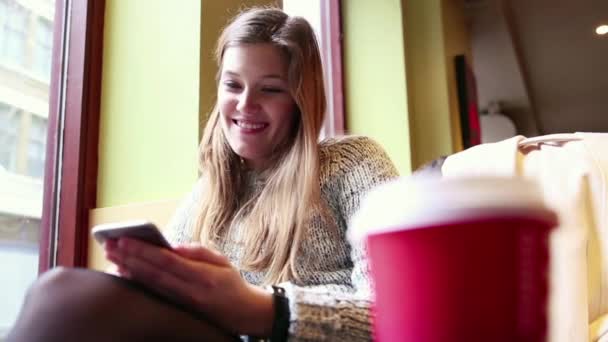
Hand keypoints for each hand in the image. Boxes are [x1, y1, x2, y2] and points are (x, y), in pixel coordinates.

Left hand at [104, 238, 273, 335]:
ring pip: (150, 285)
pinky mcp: (177, 309)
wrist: (242, 313)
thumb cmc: (231, 283)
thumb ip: (198, 252)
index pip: (167, 261)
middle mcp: (189, 291)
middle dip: (129, 258)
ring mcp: (181, 303)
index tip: (124, 240)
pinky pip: (153, 294)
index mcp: (202, 276)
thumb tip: (173, 246)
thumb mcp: (222, 261)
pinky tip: (124, 274)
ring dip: (128, 270)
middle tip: (109, 245)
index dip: (143, 250)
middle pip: (153, 273)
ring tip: (112, 257)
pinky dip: (137, 283)